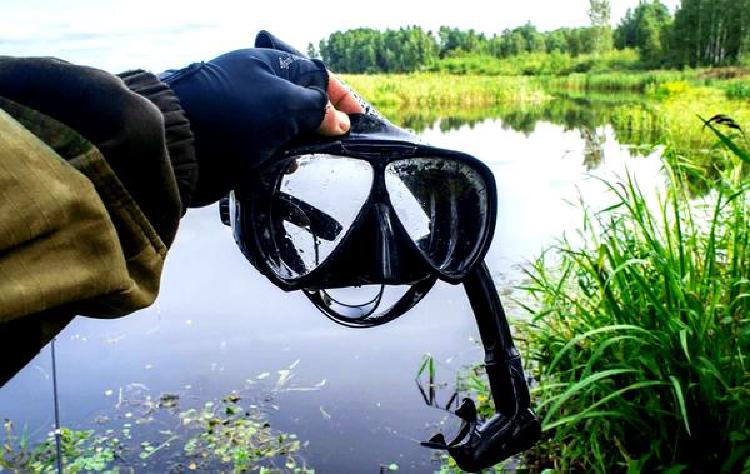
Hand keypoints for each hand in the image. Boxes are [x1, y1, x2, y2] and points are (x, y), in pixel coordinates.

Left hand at [164, 48, 362, 205]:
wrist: (179, 147)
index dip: (341, 95)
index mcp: (268, 66)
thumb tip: (340, 121)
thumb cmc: (233, 116)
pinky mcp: (238, 144)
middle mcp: (258, 88)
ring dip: (303, 144)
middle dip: (323, 122)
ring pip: (288, 129)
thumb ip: (318, 109)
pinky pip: (270, 149)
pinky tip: (287, 167)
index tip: (360, 118)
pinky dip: (283, 158)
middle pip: (303, 103)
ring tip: (311, 157)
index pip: (315, 75)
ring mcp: (247, 117)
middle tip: (340, 143)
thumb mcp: (285, 105)